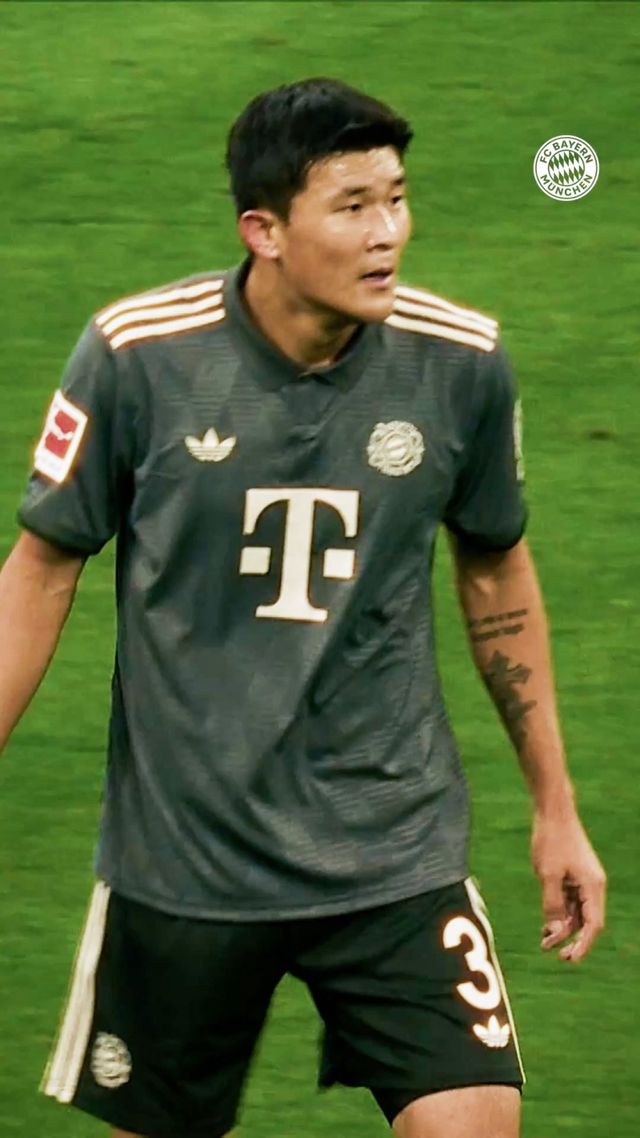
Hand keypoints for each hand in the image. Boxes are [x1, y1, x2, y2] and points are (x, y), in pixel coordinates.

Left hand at [531, 808, 605, 962]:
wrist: (553, 811)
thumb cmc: (551, 840)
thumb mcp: (547, 875)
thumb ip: (551, 904)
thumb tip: (555, 930)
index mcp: (593, 886)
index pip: (593, 925)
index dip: (583, 945)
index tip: (570, 959)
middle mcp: (593, 886)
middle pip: (586, 922)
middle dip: (572, 939)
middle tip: (555, 955)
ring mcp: (583, 881)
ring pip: (577, 913)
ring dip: (563, 928)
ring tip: (544, 942)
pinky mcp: (573, 876)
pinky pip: (570, 902)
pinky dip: (560, 914)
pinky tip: (546, 926)